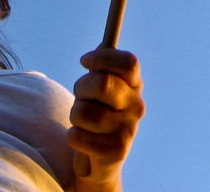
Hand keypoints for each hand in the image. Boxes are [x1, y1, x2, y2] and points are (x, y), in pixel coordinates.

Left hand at [68, 47, 144, 190]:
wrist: (101, 164)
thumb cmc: (97, 117)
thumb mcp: (101, 90)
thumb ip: (103, 69)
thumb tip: (103, 44)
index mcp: (135, 86)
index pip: (129, 63)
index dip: (104, 57)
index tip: (84, 61)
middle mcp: (136, 106)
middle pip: (103, 83)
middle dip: (81, 88)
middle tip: (80, 95)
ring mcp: (128, 130)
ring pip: (84, 111)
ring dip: (75, 115)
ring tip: (82, 122)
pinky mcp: (115, 152)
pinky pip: (77, 136)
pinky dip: (73, 137)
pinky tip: (83, 141)